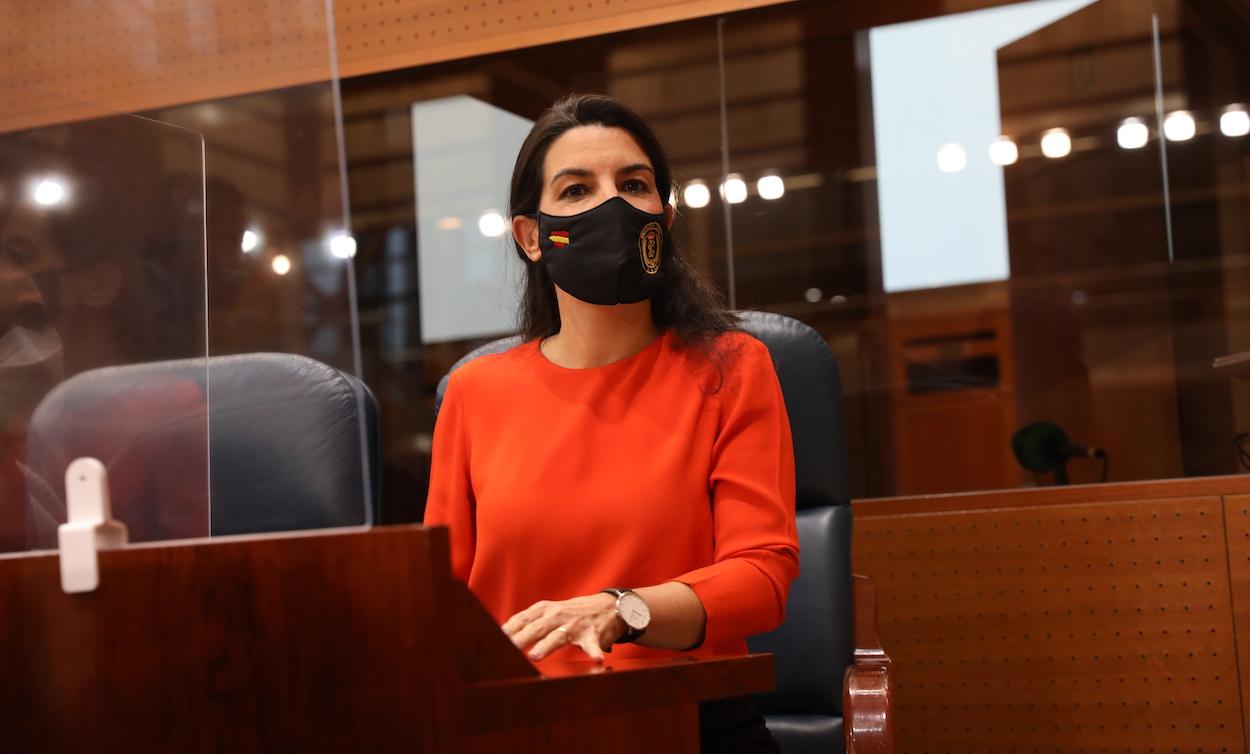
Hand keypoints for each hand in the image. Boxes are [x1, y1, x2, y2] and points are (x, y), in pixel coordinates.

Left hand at [502, 592, 623, 662]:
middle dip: (519, 640)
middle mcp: (558, 615)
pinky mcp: (593, 635)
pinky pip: (593, 644)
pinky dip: (594, 651)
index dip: (507, 631)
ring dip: (546, 645)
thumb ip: (528, 623)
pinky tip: (596, 659)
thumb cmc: (571, 613)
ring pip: (558, 636)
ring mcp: (575, 625)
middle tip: (506, 651)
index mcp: (544, 610)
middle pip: (535, 628)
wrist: (608, 606)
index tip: (492, 642)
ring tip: (535, 655)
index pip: (521, 620)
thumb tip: (501, 636)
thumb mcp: (549, 612)